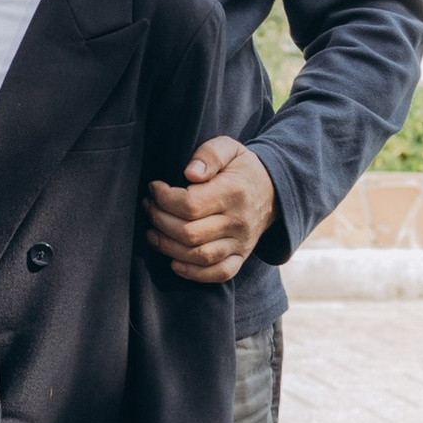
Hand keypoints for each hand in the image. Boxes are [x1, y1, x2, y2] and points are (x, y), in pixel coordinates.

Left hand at [146, 136, 275, 283]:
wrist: (274, 191)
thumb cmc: (242, 168)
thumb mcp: (229, 148)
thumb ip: (209, 155)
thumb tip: (190, 173)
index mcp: (234, 192)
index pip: (190, 205)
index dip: (164, 199)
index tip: (154, 188)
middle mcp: (238, 222)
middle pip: (189, 233)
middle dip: (159, 221)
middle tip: (149, 207)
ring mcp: (241, 243)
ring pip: (199, 256)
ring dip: (168, 247)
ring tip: (152, 232)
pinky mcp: (241, 257)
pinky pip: (218, 273)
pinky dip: (193, 273)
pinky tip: (173, 261)